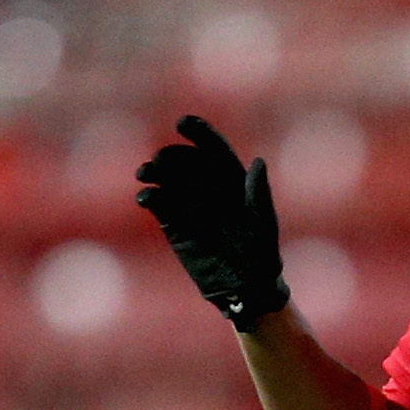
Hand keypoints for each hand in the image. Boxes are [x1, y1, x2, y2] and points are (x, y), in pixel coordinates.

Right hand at [134, 114, 286, 324]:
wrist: (246, 286)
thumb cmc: (263, 254)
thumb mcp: (264, 223)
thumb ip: (259, 194)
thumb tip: (257, 161)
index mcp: (232, 179)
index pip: (213, 149)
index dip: (199, 133)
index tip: (183, 123)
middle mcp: (209, 187)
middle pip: (186, 161)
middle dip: (172, 155)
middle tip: (161, 160)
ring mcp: (190, 204)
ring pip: (168, 178)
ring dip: (155, 171)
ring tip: (145, 172)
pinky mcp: (175, 224)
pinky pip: (160, 203)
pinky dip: (151, 196)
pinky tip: (146, 196)